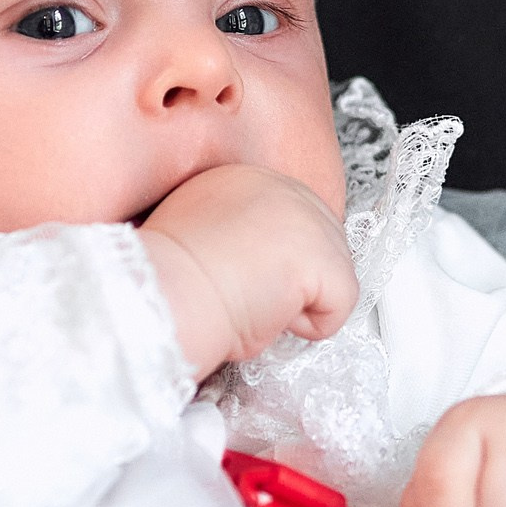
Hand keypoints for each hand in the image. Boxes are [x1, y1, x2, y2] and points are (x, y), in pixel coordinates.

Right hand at [138, 164, 357, 378]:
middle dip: (292, 282)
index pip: (291, 225)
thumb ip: (237, 235)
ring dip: (296, 303)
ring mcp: (308, 217)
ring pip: (332, 275)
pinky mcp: (324, 255)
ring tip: (250, 302)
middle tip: (245, 296)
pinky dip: (311, 326)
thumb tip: (262, 261)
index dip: (272, 266)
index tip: (238, 281)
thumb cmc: (168, 282)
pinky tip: (270, 316)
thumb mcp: (199, 238)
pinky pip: (340, 305)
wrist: (165, 296)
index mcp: (245, 180)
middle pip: (321, 245)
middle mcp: (280, 187)